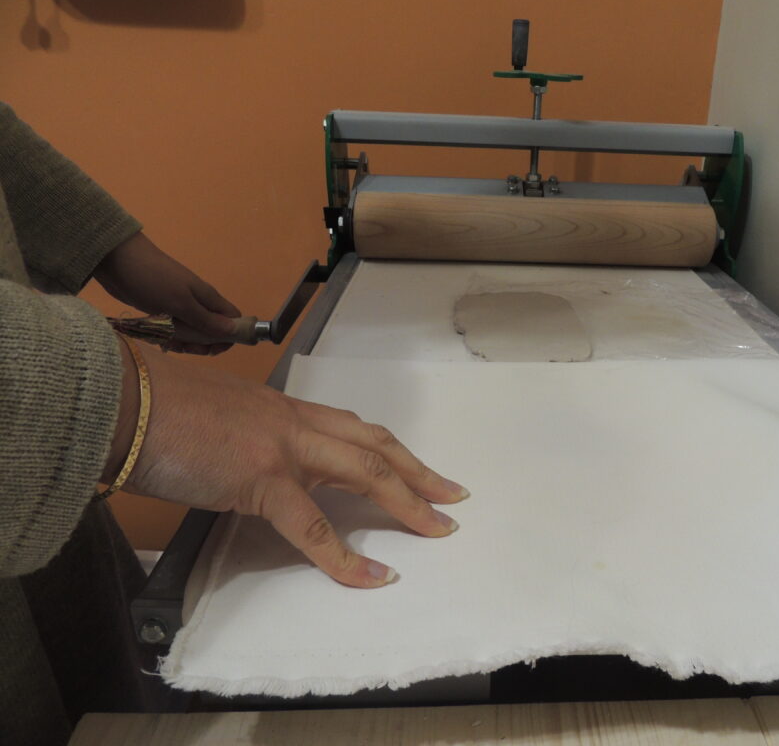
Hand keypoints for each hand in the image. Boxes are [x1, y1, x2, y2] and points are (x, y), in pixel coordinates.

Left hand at [94, 232, 240, 354]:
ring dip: (183, 342)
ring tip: (167, 342)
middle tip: (184, 346)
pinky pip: (173, 330)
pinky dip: (168, 337)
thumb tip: (236, 332)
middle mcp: (198, 303)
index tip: (213, 348)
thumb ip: (207, 320)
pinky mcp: (162, 310)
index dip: (230, 336)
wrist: (117, 260)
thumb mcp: (181, 303)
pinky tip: (157, 339)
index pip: (233, 320)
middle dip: (202, 344)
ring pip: (191, 333)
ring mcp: (179, 307)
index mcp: (208, 299)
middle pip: (212, 331)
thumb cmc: (153, 280)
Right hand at [104, 341, 465, 586]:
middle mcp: (295, 422)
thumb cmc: (159, 411)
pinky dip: (345, 557)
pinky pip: (313, 526)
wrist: (124, 402)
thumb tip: (260, 466)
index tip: (417, 469)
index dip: (390, 450)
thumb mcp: (221, 419)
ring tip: (438, 528)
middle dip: (419, 472)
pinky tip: (371, 577)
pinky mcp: (261, 479)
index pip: (354, 428)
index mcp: (286, 409)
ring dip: (407, 502)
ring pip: (365, 472)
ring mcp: (283, 448)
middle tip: (453, 497)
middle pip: (375, 444)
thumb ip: (252, 439)